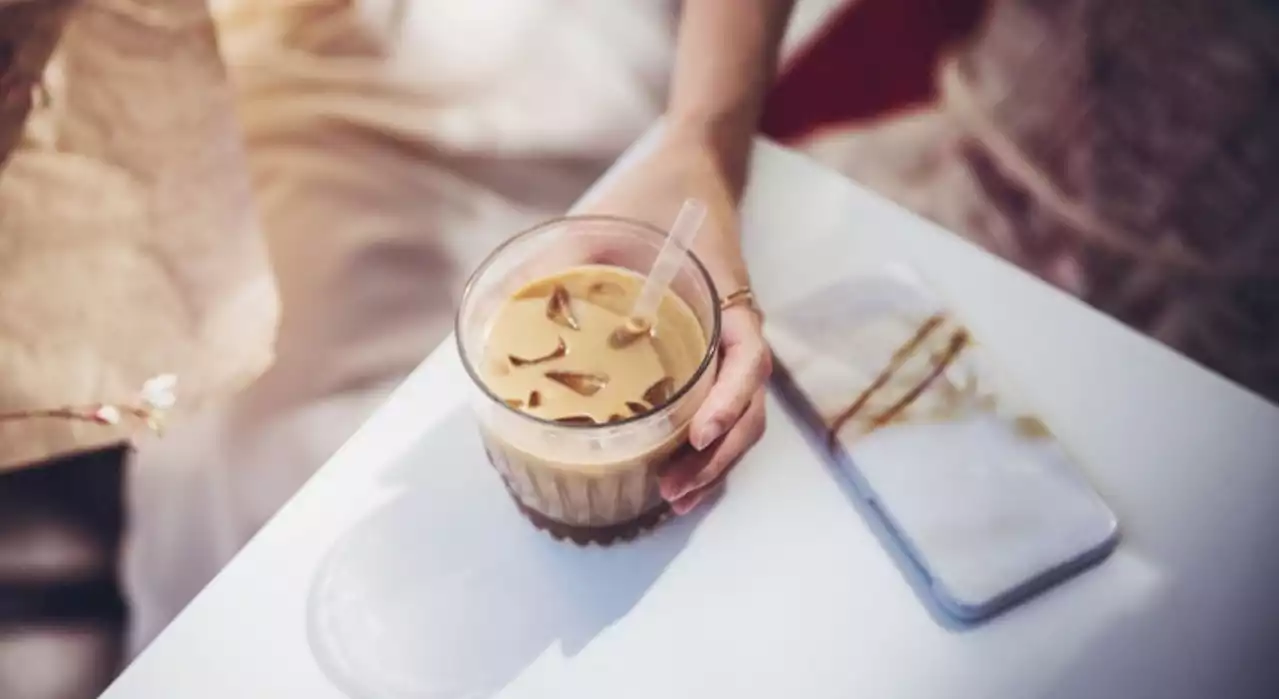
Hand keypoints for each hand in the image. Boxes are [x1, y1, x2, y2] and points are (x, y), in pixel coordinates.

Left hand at [582, 128, 770, 514]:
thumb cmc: (653, 194)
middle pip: (748, 408)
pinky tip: (672, 470)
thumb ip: (561, 256)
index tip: (698, 433)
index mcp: (725, 298)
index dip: (728, 402)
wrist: (692, 169)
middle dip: (716, 459)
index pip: (747, 360)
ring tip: (673, 498)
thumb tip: (501, 310)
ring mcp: (723, 345)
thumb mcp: (605, 217)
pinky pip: (718, 406)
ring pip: (739, 418)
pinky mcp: (707, 353)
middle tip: (671, 492)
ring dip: (713, 464)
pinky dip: (703, 446)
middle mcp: (733, 330)